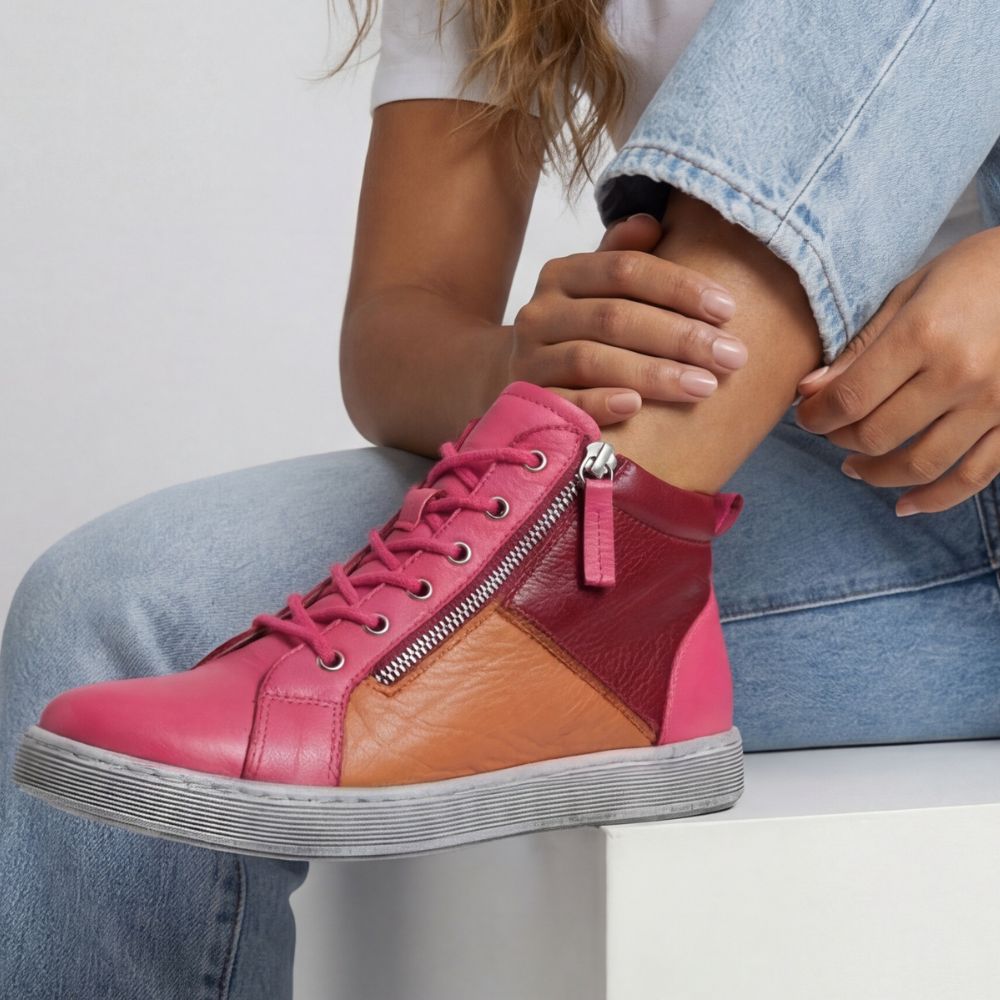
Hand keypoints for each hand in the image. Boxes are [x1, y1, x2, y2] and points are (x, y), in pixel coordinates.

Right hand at [504, 213, 746, 425]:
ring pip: (591, 359)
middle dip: (681, 337)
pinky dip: (599, 403)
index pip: (626, 269)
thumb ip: (624, 256)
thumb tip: (652, 222)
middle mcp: (541, 311)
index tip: (729, 309)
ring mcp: (529, 357)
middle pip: (615, 317)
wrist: (522, 380)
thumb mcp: (598, 289)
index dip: (680, 287)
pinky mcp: (526, 400)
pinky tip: (636, 407)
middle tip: (733, 357)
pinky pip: (563, 402)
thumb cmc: (579, 331)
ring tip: (704, 387)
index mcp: (564, 274)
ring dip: (653, 374)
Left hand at [794, 227, 999, 515]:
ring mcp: (995, 403)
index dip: (816, 416)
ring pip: (920, 464)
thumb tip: (810, 391)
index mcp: (924, 334)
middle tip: (829, 432)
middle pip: (877, 435)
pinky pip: (972, 477)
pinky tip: (905, 504)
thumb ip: (860, 347)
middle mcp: (960, 374)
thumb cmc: (975, 273)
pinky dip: (935, 499)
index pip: (850, 398)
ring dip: (877, 474)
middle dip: (840, 440)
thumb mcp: (910, 293)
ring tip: (856, 467)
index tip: (806, 414)